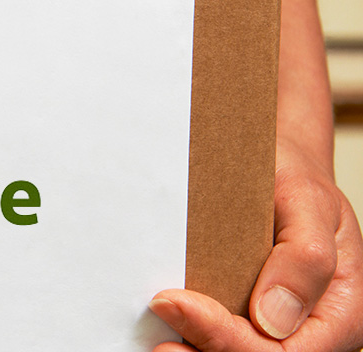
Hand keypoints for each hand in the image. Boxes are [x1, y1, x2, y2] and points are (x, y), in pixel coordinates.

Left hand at [148, 138, 362, 350]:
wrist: (276, 163)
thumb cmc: (295, 180)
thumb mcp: (309, 202)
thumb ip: (305, 259)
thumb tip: (272, 319)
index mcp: (339, 311)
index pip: (285, 351)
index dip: (228, 339)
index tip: (176, 304)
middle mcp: (310, 327)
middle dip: (206, 349)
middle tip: (158, 336)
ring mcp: (277, 325)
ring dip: (197, 349)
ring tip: (158, 340)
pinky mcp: (246, 314)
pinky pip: (224, 333)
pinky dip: (194, 333)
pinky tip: (166, 325)